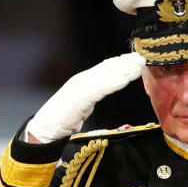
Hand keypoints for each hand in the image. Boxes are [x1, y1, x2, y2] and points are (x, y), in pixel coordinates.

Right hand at [27, 52, 146, 142]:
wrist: (46, 128)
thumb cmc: (60, 120)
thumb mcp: (78, 106)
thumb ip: (88, 99)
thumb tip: (96, 97)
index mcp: (80, 82)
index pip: (102, 69)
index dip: (118, 63)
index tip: (131, 59)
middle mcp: (82, 80)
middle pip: (107, 69)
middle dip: (125, 63)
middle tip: (141, 58)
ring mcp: (81, 88)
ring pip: (107, 76)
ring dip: (125, 71)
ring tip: (139, 67)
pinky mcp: (82, 98)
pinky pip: (103, 88)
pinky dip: (116, 83)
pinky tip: (126, 80)